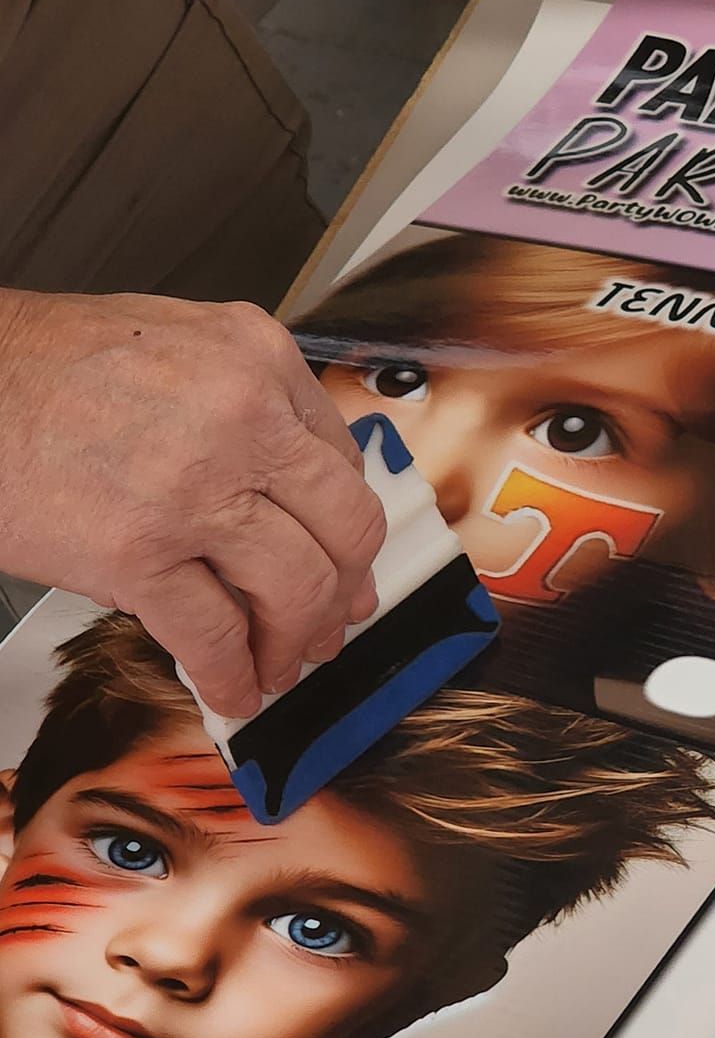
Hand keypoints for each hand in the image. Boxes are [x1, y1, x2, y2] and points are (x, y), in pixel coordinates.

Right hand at [0, 290, 386, 718]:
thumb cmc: (44, 370)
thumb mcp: (177, 348)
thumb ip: (247, 408)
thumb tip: (300, 503)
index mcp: (258, 357)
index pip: (344, 464)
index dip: (348, 533)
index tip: (347, 568)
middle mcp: (242, 416)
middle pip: (345, 530)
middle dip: (341, 595)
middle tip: (326, 627)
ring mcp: (194, 487)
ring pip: (297, 589)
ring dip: (293, 644)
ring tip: (277, 665)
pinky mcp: (137, 551)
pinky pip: (215, 635)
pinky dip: (231, 677)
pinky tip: (230, 690)